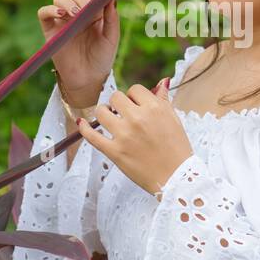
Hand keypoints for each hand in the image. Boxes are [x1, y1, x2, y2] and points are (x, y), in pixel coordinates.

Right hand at [36, 0, 118, 103]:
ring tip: (75, 13)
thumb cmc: (102, 58)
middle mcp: (78, 13)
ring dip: (67, 2)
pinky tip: (61, 15)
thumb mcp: (111, 38)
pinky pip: (43, 12)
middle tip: (86, 9)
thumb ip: (112, 19)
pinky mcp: (50, 29)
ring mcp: (63, 20)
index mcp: (94, 12)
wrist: (88, 79)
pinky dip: (50, 9)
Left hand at [74, 77, 192, 197]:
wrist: (177, 178)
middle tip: (122, 112)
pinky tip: (82, 123)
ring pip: (101, 112)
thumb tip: (162, 81)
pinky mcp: (115, 151)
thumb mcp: (174, 120)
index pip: (135, 89)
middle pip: (116, 97)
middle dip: (118, 103)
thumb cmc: (177, 149)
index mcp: (154, 108)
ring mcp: (124, 135)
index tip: (135, 105)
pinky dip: (84, 128)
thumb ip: (163, 100)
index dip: (134, 97)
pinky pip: (92, 136)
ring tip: (107, 117)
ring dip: (103, 112)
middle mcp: (138, 118)